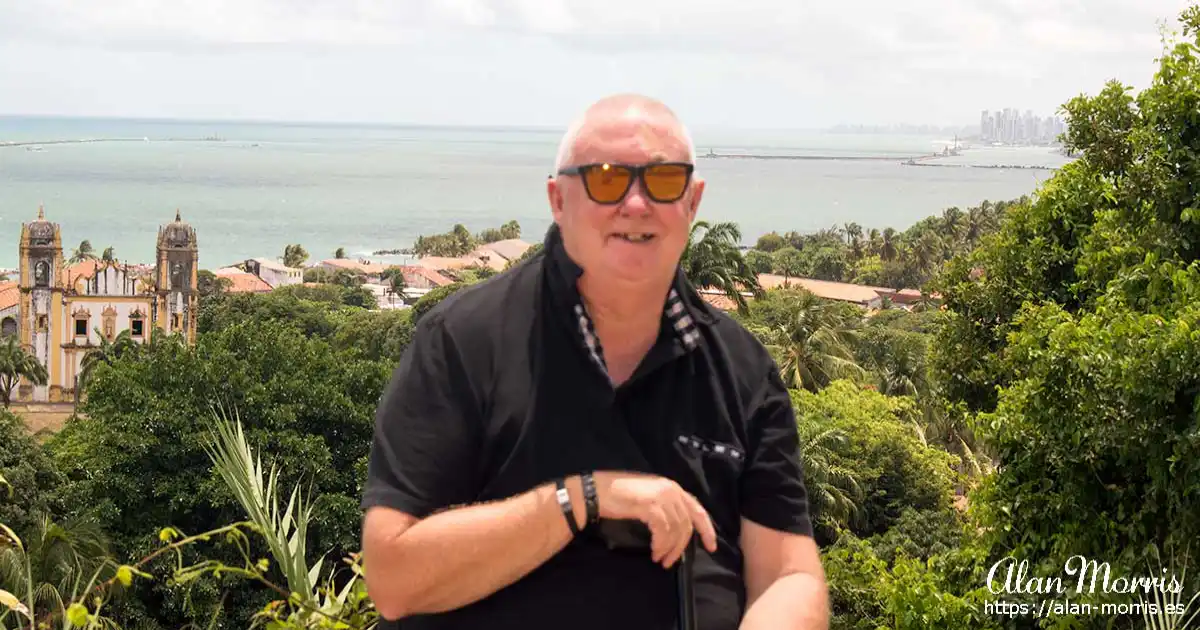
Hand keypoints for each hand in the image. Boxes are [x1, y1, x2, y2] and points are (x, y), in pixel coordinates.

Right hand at [591, 471, 718, 567]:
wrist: (596, 491)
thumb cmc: (618, 495)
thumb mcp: (648, 497)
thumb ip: (665, 507)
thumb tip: (676, 530)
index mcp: (672, 487)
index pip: (698, 509)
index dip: (707, 529)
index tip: (711, 547)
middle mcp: (671, 489)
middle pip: (687, 524)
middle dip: (681, 546)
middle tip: (671, 562)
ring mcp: (661, 497)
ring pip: (676, 530)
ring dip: (669, 548)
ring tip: (659, 558)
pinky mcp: (651, 506)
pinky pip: (663, 532)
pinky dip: (660, 544)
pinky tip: (654, 551)